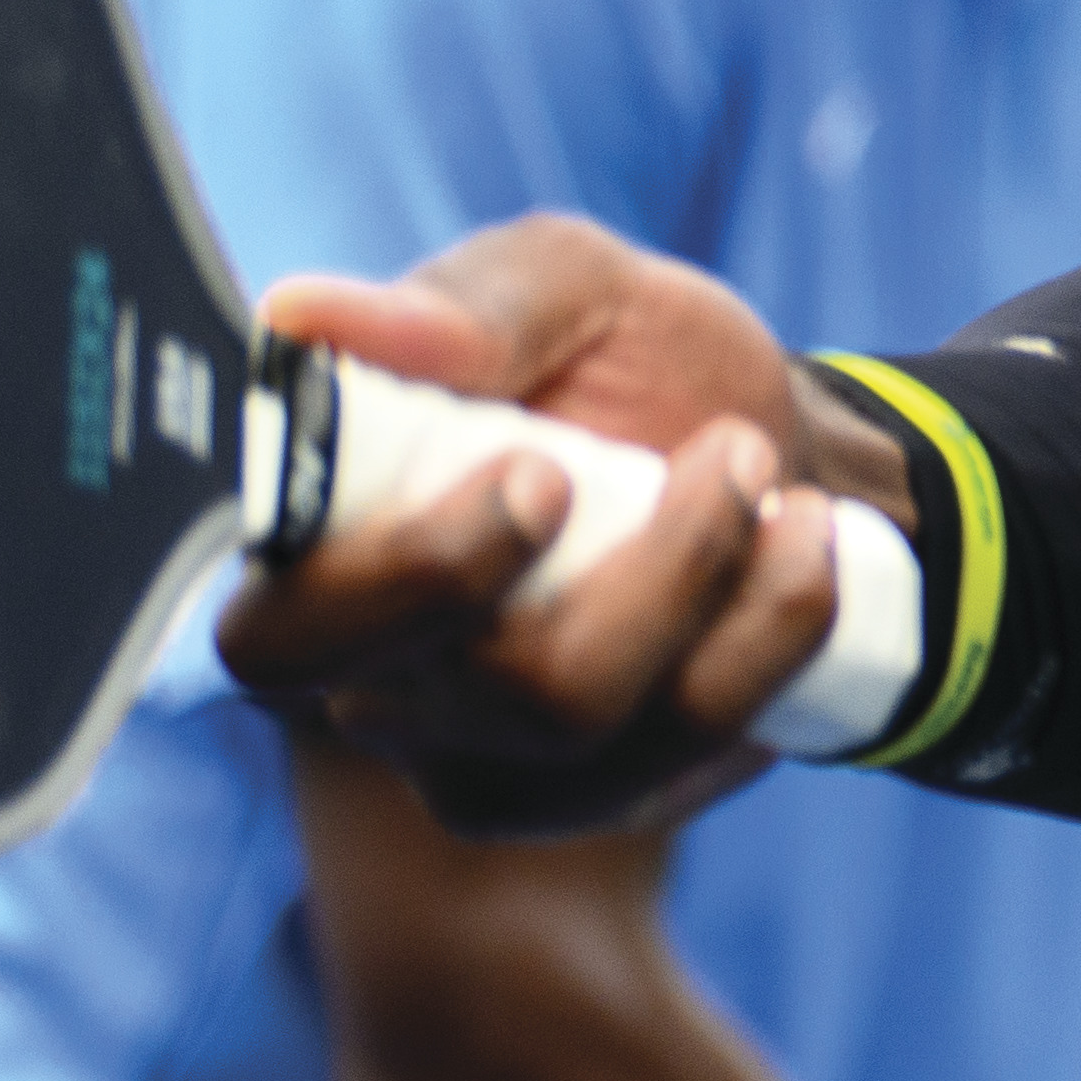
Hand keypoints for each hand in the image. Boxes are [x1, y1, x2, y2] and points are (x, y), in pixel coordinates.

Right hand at [215, 216, 884, 839]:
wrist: (765, 443)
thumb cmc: (622, 360)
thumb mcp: (567, 290)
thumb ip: (454, 309)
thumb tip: (298, 315)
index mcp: (324, 562)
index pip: (282, 639)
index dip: (406, 578)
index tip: (540, 473)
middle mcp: (382, 686)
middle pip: (461, 698)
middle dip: (620, 576)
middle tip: (719, 457)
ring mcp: (491, 757)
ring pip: (586, 719)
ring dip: (714, 572)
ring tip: (758, 467)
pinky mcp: (601, 791)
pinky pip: (691, 741)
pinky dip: (774, 627)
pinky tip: (798, 544)